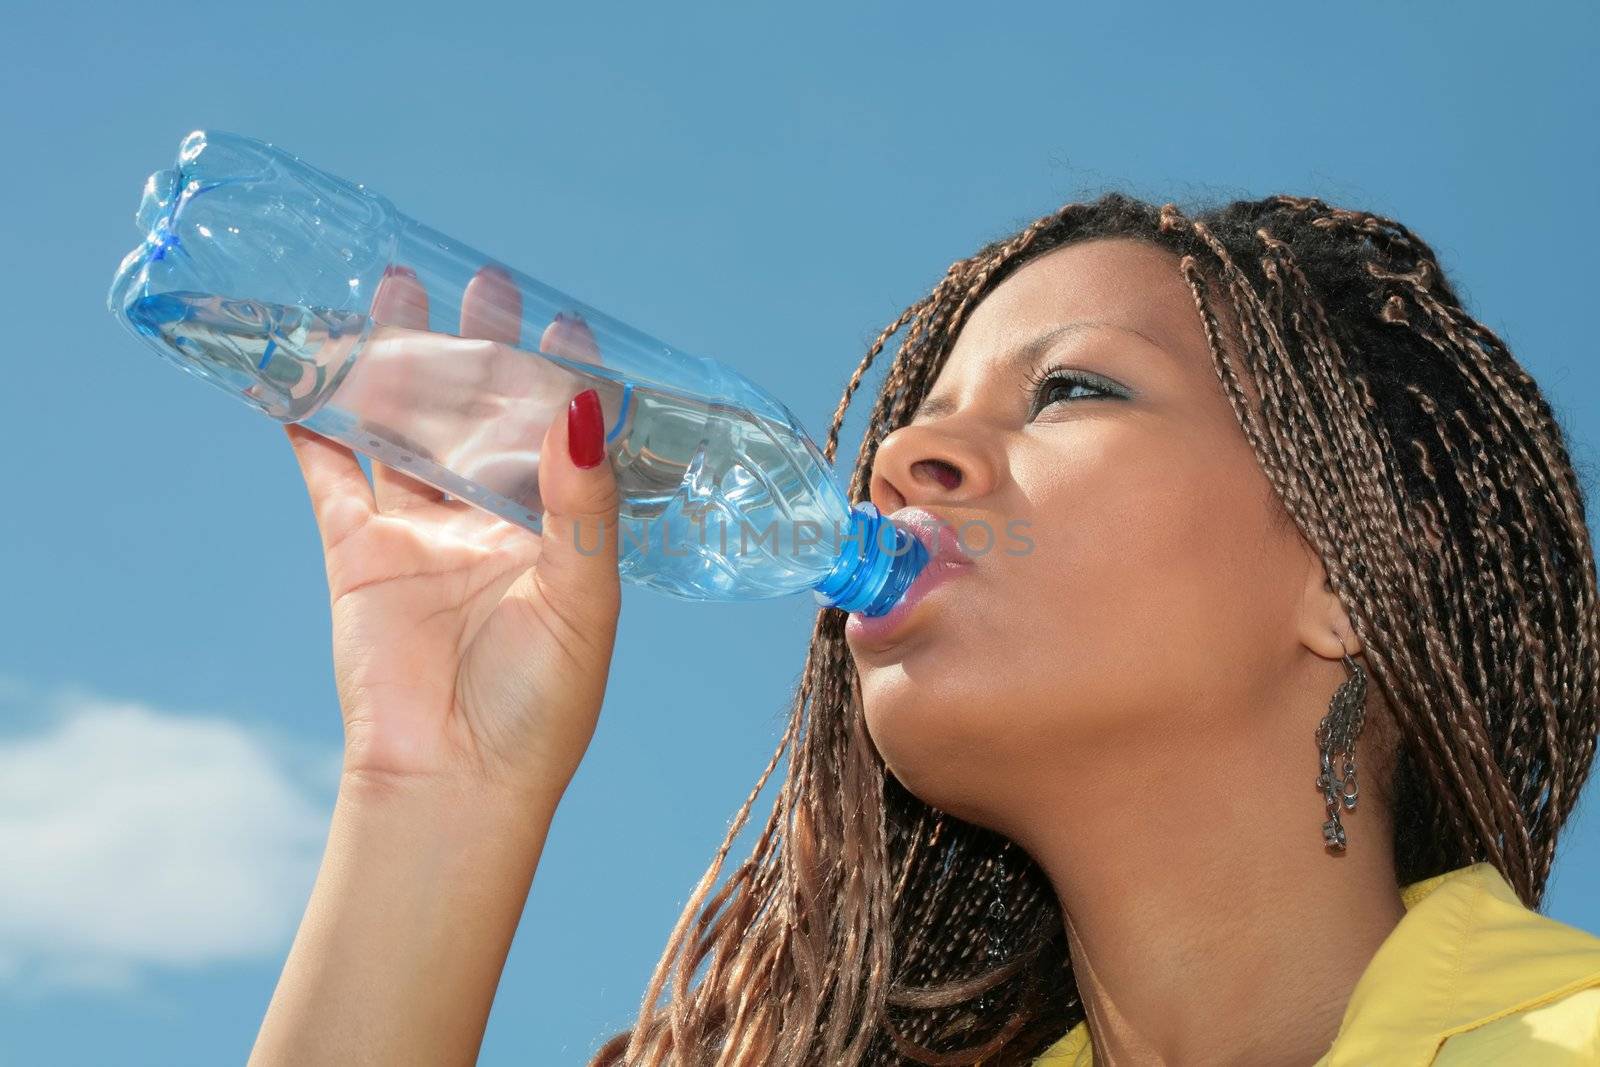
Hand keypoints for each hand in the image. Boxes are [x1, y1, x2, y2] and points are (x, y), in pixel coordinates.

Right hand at [284, 265, 621, 806]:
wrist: (454, 784)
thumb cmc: (540, 706)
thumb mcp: (582, 599)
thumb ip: (583, 504)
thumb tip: (586, 407)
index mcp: (556, 534)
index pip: (561, 439)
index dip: (562, 381)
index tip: (563, 321)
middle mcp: (490, 524)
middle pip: (480, 419)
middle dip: (479, 351)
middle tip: (481, 281)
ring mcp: (421, 534)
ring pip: (404, 430)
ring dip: (398, 366)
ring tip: (394, 291)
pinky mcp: (358, 552)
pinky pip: (329, 475)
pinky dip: (312, 423)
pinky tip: (306, 368)